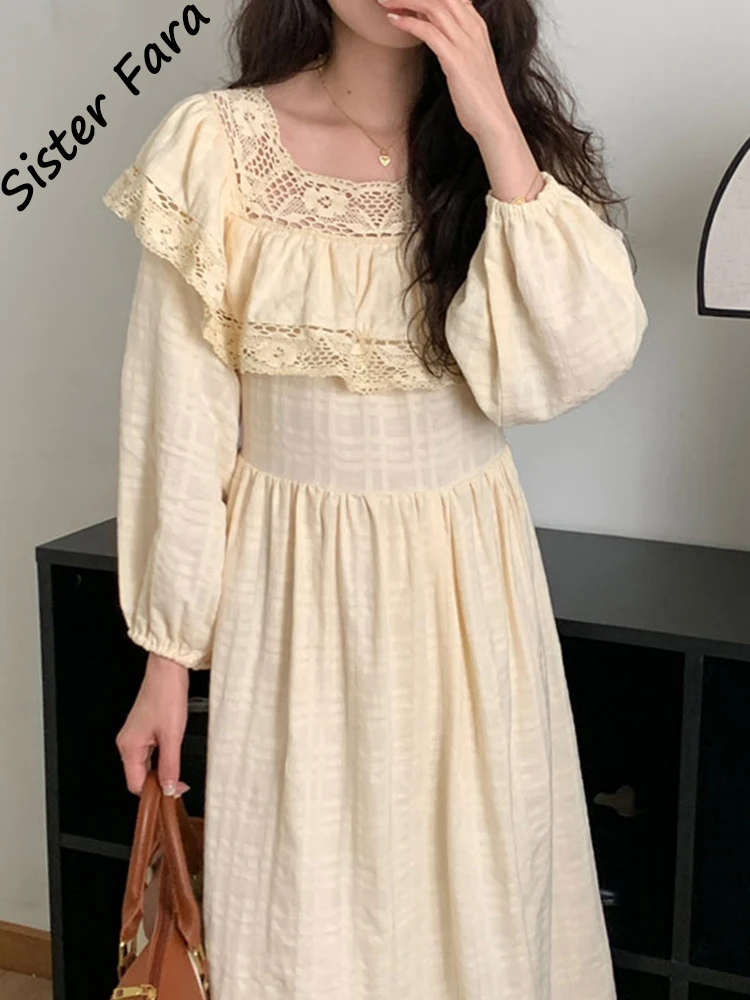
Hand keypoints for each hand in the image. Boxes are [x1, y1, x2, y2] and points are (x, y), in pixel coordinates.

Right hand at [116, 652, 189, 795]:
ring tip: (178, 773)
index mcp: (129, 747)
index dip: (154, 793)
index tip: (174, 793)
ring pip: (144, 764)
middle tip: (179, 785)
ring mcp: (134, 735)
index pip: (135, 785)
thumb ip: (170, 766)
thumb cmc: (167, 696)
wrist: (167, 671)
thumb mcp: (172, 736)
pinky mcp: (142, 729)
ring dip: (160, 771)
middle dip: (157, 783)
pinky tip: (172, 757)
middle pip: (138, 776)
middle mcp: (127, 742)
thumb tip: (169, 788)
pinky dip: (160, 759)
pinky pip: (148, 753)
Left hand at [378, 0, 512, 140]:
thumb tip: (435, 36)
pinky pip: (429, 32)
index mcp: (477, 27)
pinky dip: (409, 23)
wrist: (494, 122)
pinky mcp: (456, 60)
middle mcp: (473, 29)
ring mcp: (466, 44)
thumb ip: (455, 45)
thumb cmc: (479, 98)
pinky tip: (393, 21)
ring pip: (434, 7)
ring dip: (406, 1)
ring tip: (385, 2)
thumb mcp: (469, 63)